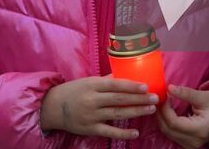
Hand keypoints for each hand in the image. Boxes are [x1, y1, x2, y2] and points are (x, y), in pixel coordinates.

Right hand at [40, 77, 156, 139]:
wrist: (53, 107)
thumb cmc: (73, 91)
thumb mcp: (87, 81)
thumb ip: (105, 81)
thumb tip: (124, 75)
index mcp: (92, 85)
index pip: (115, 85)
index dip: (131, 86)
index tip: (146, 86)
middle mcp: (92, 100)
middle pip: (119, 99)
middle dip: (139, 98)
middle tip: (155, 98)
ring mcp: (92, 115)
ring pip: (118, 114)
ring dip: (136, 111)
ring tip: (150, 110)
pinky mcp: (90, 129)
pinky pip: (110, 131)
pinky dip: (123, 133)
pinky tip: (136, 132)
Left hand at [157, 85, 208, 147]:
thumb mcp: (204, 96)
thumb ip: (186, 93)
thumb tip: (169, 88)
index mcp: (200, 130)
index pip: (173, 123)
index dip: (165, 109)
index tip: (165, 95)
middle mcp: (195, 141)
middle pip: (168, 130)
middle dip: (161, 113)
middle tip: (160, 98)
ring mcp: (192, 145)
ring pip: (168, 133)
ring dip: (162, 118)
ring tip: (163, 102)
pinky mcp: (189, 143)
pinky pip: (173, 134)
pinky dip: (167, 123)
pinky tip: (168, 111)